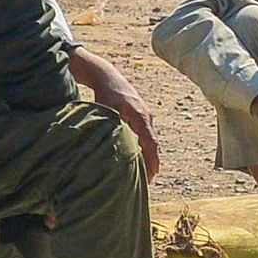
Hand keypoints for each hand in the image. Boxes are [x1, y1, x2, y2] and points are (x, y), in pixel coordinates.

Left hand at [66, 45, 158, 176]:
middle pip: (153, 143)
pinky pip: (147, 135)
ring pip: (151, 140)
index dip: (152, 160)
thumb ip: (110, 128)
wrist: (107, 76)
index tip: (151, 175)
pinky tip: (139, 158)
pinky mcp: (141, 115)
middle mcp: (146, 116)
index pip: (150, 142)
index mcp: (139, 116)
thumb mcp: (106, 111)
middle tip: (148, 181)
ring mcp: (146, 115)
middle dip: (152, 162)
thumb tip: (112, 148)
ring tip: (145, 174)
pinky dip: (145, 147)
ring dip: (149, 156)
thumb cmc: (104, 94)